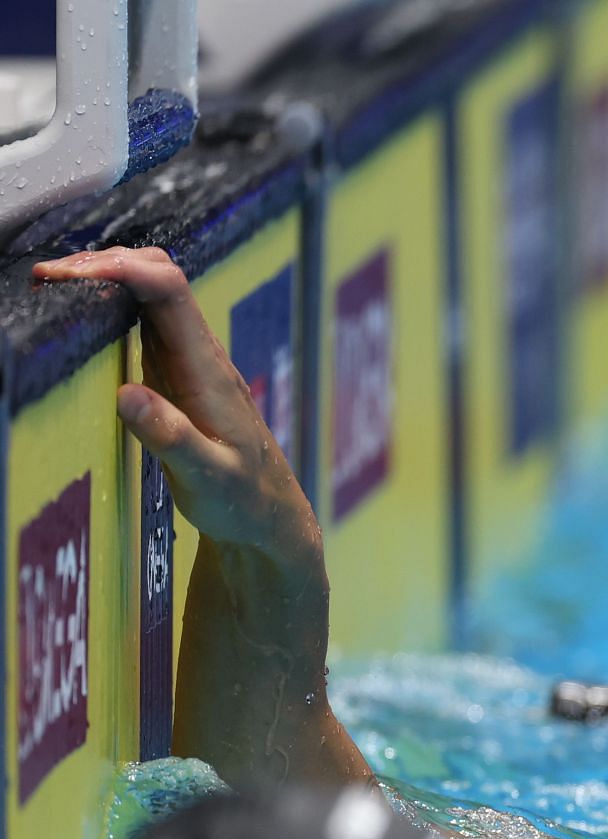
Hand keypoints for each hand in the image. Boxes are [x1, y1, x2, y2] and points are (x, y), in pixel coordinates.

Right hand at [31, 247, 319, 562]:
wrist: (267, 513)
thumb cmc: (243, 499)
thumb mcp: (209, 478)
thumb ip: (172, 439)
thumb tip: (128, 395)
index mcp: (208, 370)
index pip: (169, 291)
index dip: (121, 269)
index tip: (70, 276)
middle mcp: (199, 355)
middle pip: (158, 277)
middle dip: (104, 263)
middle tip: (49, 277)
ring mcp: (187, 362)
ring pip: (149, 295)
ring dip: (103, 280)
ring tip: (52, 286)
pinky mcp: (174, 375)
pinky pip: (142, 324)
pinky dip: (109, 306)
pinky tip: (79, 314)